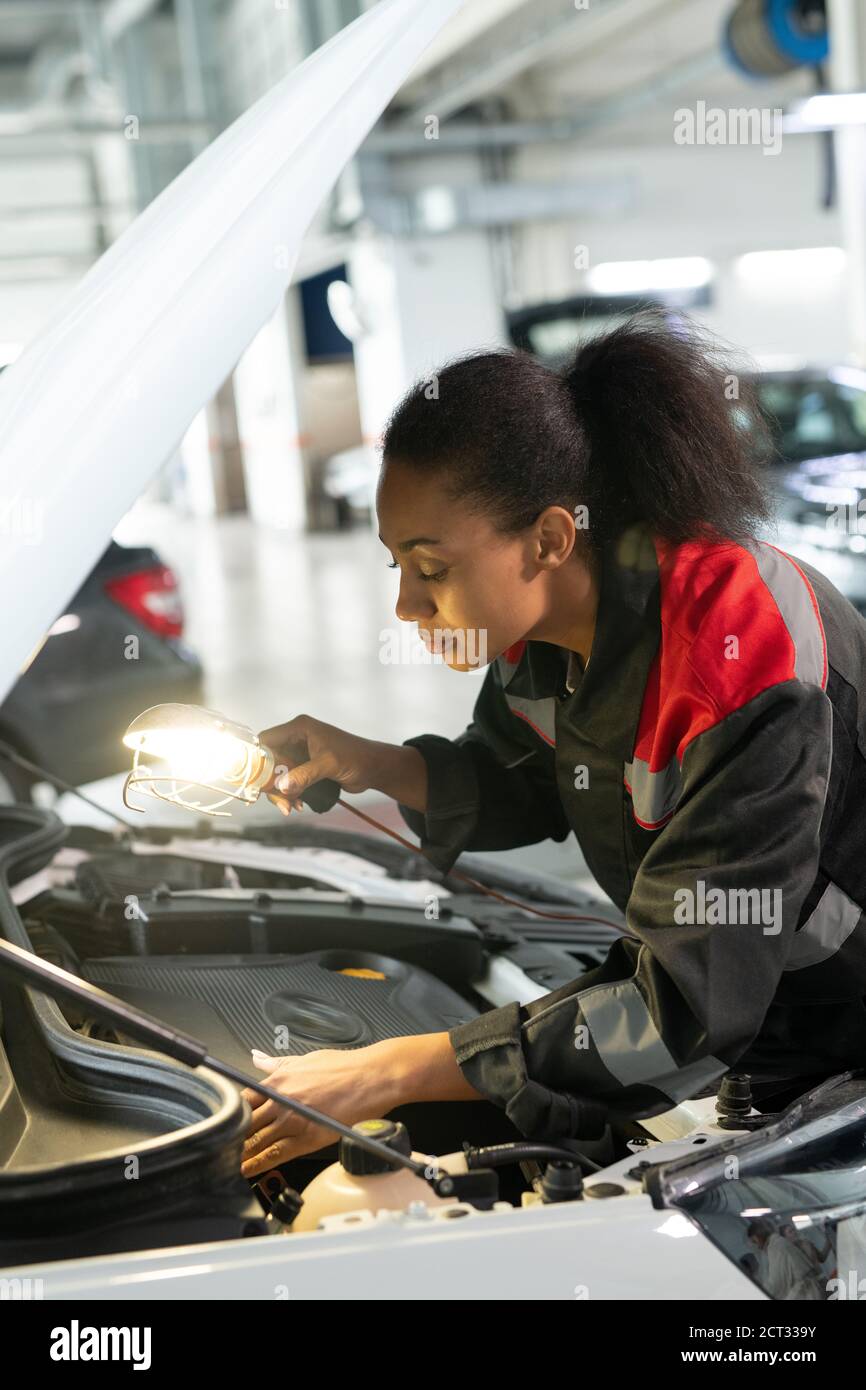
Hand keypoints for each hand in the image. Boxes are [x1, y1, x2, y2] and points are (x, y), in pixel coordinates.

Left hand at [239, 1034, 482, 1176]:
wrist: (372, 1077)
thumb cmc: (345, 1067)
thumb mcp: (306, 1058)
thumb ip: (278, 1062)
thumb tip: (257, 1058)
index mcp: (279, 1079)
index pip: (244, 1099)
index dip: (232, 1114)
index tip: (224, 1122)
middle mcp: (281, 1100)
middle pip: (246, 1124)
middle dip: (232, 1137)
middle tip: (219, 1148)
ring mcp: (292, 1120)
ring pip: (256, 1142)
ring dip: (240, 1154)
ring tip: (226, 1164)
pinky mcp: (307, 1138)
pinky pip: (275, 1154)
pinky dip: (258, 1164)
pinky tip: (248, 1170)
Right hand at [258, 715, 428, 815]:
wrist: (374, 768)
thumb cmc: (356, 758)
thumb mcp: (328, 765)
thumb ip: (304, 775)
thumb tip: (281, 787)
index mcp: (299, 728)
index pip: (266, 740)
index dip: (257, 758)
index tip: (256, 779)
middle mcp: (297, 739)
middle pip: (270, 762)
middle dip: (272, 783)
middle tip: (281, 801)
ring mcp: (301, 754)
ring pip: (279, 775)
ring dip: (282, 792)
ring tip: (292, 807)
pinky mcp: (306, 768)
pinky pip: (290, 782)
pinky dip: (290, 794)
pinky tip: (298, 804)